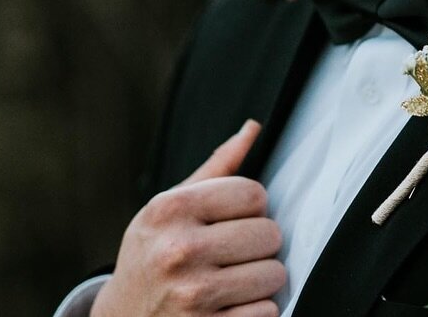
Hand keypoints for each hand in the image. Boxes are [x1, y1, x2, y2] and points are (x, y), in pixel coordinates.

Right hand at [92, 120, 285, 316]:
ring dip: (261, 281)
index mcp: (170, 211)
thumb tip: (253, 128)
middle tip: (232, 255)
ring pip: (274, 274)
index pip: (254, 194)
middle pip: (270, 234)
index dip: (252, 208)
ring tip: (231, 282)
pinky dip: (256, 311)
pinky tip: (228, 307)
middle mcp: (178, 251)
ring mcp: (192, 295)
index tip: (233, 221)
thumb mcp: (169, 209)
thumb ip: (217, 168)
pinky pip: (267, 312)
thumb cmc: (153, 256)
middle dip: (259, 245)